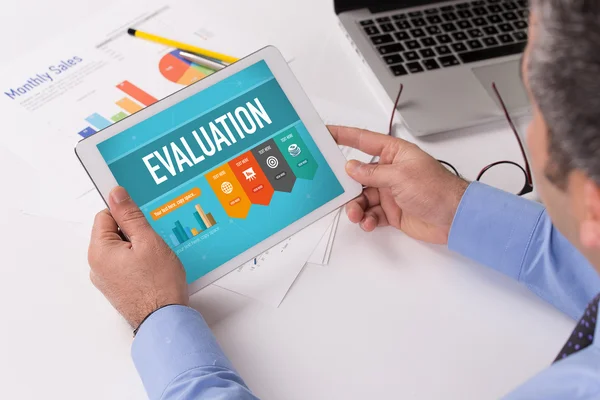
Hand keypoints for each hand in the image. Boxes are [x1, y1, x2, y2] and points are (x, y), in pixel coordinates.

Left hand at [88, 186, 187, 328]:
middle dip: (133, 231)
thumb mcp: (148, 241)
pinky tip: (154, 266)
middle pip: (112, 232)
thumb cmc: (159, 285)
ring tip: (156, 256)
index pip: (105, 215)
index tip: (141, 215)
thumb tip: (117, 194)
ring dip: (137, 246)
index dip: (126, 213)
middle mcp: (97, 266)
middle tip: (153, 239)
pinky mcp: (117, 287)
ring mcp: (106, 279)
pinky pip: (124, 264)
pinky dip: (138, 261)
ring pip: (120, 248)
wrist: (165, 319)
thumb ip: (130, 216)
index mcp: (100, 251)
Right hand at [329, 126, 468, 243]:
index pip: (363, 140)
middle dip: (346, 185)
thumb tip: (351, 167)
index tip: (325, 133)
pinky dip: (367, 219)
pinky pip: (371, 213)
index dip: (343, 135)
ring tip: (357, 214)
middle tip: (335, 191)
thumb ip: (372, 172)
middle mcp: (389, 171)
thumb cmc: (436, 189)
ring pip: (362, 197)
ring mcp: (390, 192)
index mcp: (393, 153)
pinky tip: (369, 222)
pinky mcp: (391, 211)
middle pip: (358, 174)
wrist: (454, 218)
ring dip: (356, 206)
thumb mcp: (400, 176)